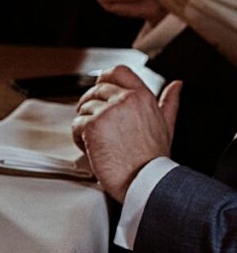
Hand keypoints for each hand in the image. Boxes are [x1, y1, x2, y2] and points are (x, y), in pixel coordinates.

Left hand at [72, 66, 181, 201]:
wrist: (145, 181)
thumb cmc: (153, 160)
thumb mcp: (167, 126)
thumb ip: (169, 103)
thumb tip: (176, 85)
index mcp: (143, 97)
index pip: (119, 71)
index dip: (104, 79)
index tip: (99, 92)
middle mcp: (126, 100)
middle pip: (96, 89)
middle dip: (91, 106)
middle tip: (96, 126)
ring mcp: (108, 111)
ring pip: (84, 107)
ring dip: (85, 124)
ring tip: (97, 142)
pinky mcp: (93, 125)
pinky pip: (76, 124)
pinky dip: (78, 138)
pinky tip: (92, 149)